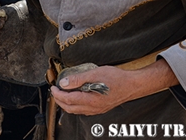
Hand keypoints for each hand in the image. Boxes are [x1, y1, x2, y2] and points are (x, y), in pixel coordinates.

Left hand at [51, 59, 178, 114]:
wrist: (132, 85)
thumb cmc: (116, 78)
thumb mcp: (95, 73)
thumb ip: (78, 79)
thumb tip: (64, 83)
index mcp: (90, 100)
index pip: (68, 99)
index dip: (58, 94)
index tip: (53, 87)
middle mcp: (93, 108)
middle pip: (70, 108)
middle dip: (59, 100)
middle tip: (54, 92)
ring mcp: (97, 110)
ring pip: (76, 110)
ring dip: (66, 104)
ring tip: (62, 94)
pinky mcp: (100, 109)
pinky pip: (83, 110)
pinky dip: (75, 105)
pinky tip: (75, 98)